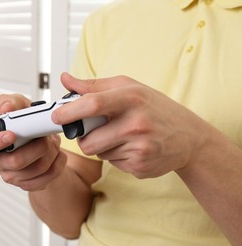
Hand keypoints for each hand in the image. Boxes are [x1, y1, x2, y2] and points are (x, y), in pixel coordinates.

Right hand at [0, 93, 66, 190]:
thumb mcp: (20, 105)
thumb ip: (11, 102)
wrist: (43, 140)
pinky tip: (57, 154)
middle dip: (37, 147)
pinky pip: (48, 177)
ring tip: (53, 143)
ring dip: (51, 152)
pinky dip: (58, 162)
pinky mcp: (28, 184)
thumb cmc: (27, 123)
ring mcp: (12, 176)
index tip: (12, 134)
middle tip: (46, 137)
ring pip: (37, 169)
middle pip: (16, 161)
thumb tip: (6, 107)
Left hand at [52, 73, 208, 178]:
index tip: (56, 116)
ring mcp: (140, 147)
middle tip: (94, 130)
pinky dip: (116, 156)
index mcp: (132, 98)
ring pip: (98, 154)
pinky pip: (112, 164)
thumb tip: (65, 80)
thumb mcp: (130, 88)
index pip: (93, 103)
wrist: (190, 138)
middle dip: (84, 138)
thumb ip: (94, 85)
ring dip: (102, 146)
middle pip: (88, 141)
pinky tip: (133, 147)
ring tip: (122, 136)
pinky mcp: (140, 166)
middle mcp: (136, 123)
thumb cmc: (155, 108)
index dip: (70, 111)